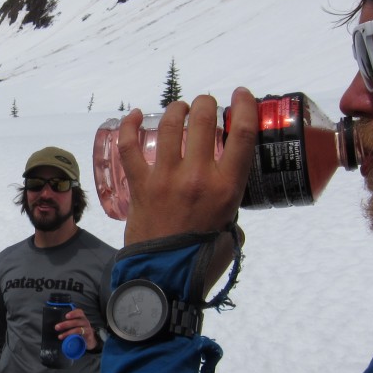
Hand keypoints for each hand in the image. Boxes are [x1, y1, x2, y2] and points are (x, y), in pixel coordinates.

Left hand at [56, 308, 98, 350]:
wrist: (89, 340)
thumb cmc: (79, 330)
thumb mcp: (75, 325)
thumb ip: (67, 323)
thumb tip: (57, 325)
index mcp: (81, 317)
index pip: (79, 312)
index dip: (73, 313)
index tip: (66, 316)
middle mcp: (85, 322)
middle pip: (76, 321)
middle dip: (65, 324)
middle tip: (57, 327)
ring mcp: (87, 329)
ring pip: (78, 330)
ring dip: (67, 333)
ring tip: (60, 336)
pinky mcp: (88, 336)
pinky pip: (80, 337)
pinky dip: (73, 338)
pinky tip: (68, 340)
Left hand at [119, 89, 256, 245]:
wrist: (165, 278)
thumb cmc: (202, 258)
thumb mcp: (231, 226)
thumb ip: (231, 203)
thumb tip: (225, 188)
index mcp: (227, 187)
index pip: (241, 133)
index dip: (244, 106)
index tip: (241, 94)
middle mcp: (197, 177)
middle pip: (203, 120)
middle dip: (206, 104)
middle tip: (206, 106)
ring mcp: (166, 178)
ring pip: (170, 125)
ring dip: (177, 109)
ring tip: (180, 108)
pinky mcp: (140, 185)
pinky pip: (128, 147)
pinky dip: (129, 126)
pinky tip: (135, 115)